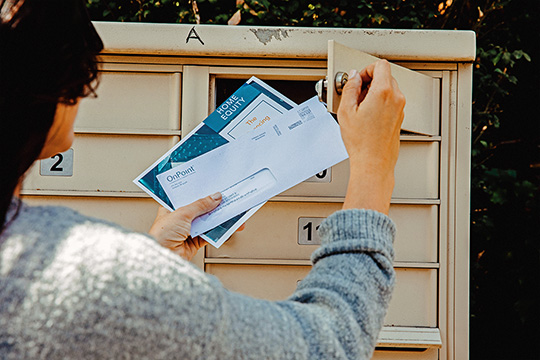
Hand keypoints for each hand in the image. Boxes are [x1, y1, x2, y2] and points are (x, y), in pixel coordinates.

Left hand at [149, 192, 221, 260]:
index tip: (210, 188)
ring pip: (204, 221)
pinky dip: (217, 230)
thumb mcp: (182, 213)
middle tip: (222, 197)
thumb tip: (214, 197)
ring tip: (226, 209)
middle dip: (210, 204)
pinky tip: (224, 224)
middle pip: (198, 209)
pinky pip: (209, 234)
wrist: (163, 258)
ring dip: (215, 217)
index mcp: (170, 209)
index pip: (186, 198)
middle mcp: (178, 220)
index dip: (198, 193)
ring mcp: (187, 231)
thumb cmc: (161, 235)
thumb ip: (200, 205)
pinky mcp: (194, 242)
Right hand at [337, 60, 405, 213]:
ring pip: (389, 89)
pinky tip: (366, 116)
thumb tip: (352, 78)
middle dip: (369, 81)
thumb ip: (349, 88)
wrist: (373, 163)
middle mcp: (396, 98)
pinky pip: (391, 102)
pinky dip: (380, 103)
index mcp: (384, 92)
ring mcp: (400, 109)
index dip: (366, 69)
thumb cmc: (362, 143)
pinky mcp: (399, 118)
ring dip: (374, 92)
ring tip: (359, 107)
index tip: (357, 79)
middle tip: (355, 93)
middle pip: (385, 76)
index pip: (380, 65)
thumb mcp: (346, 111)